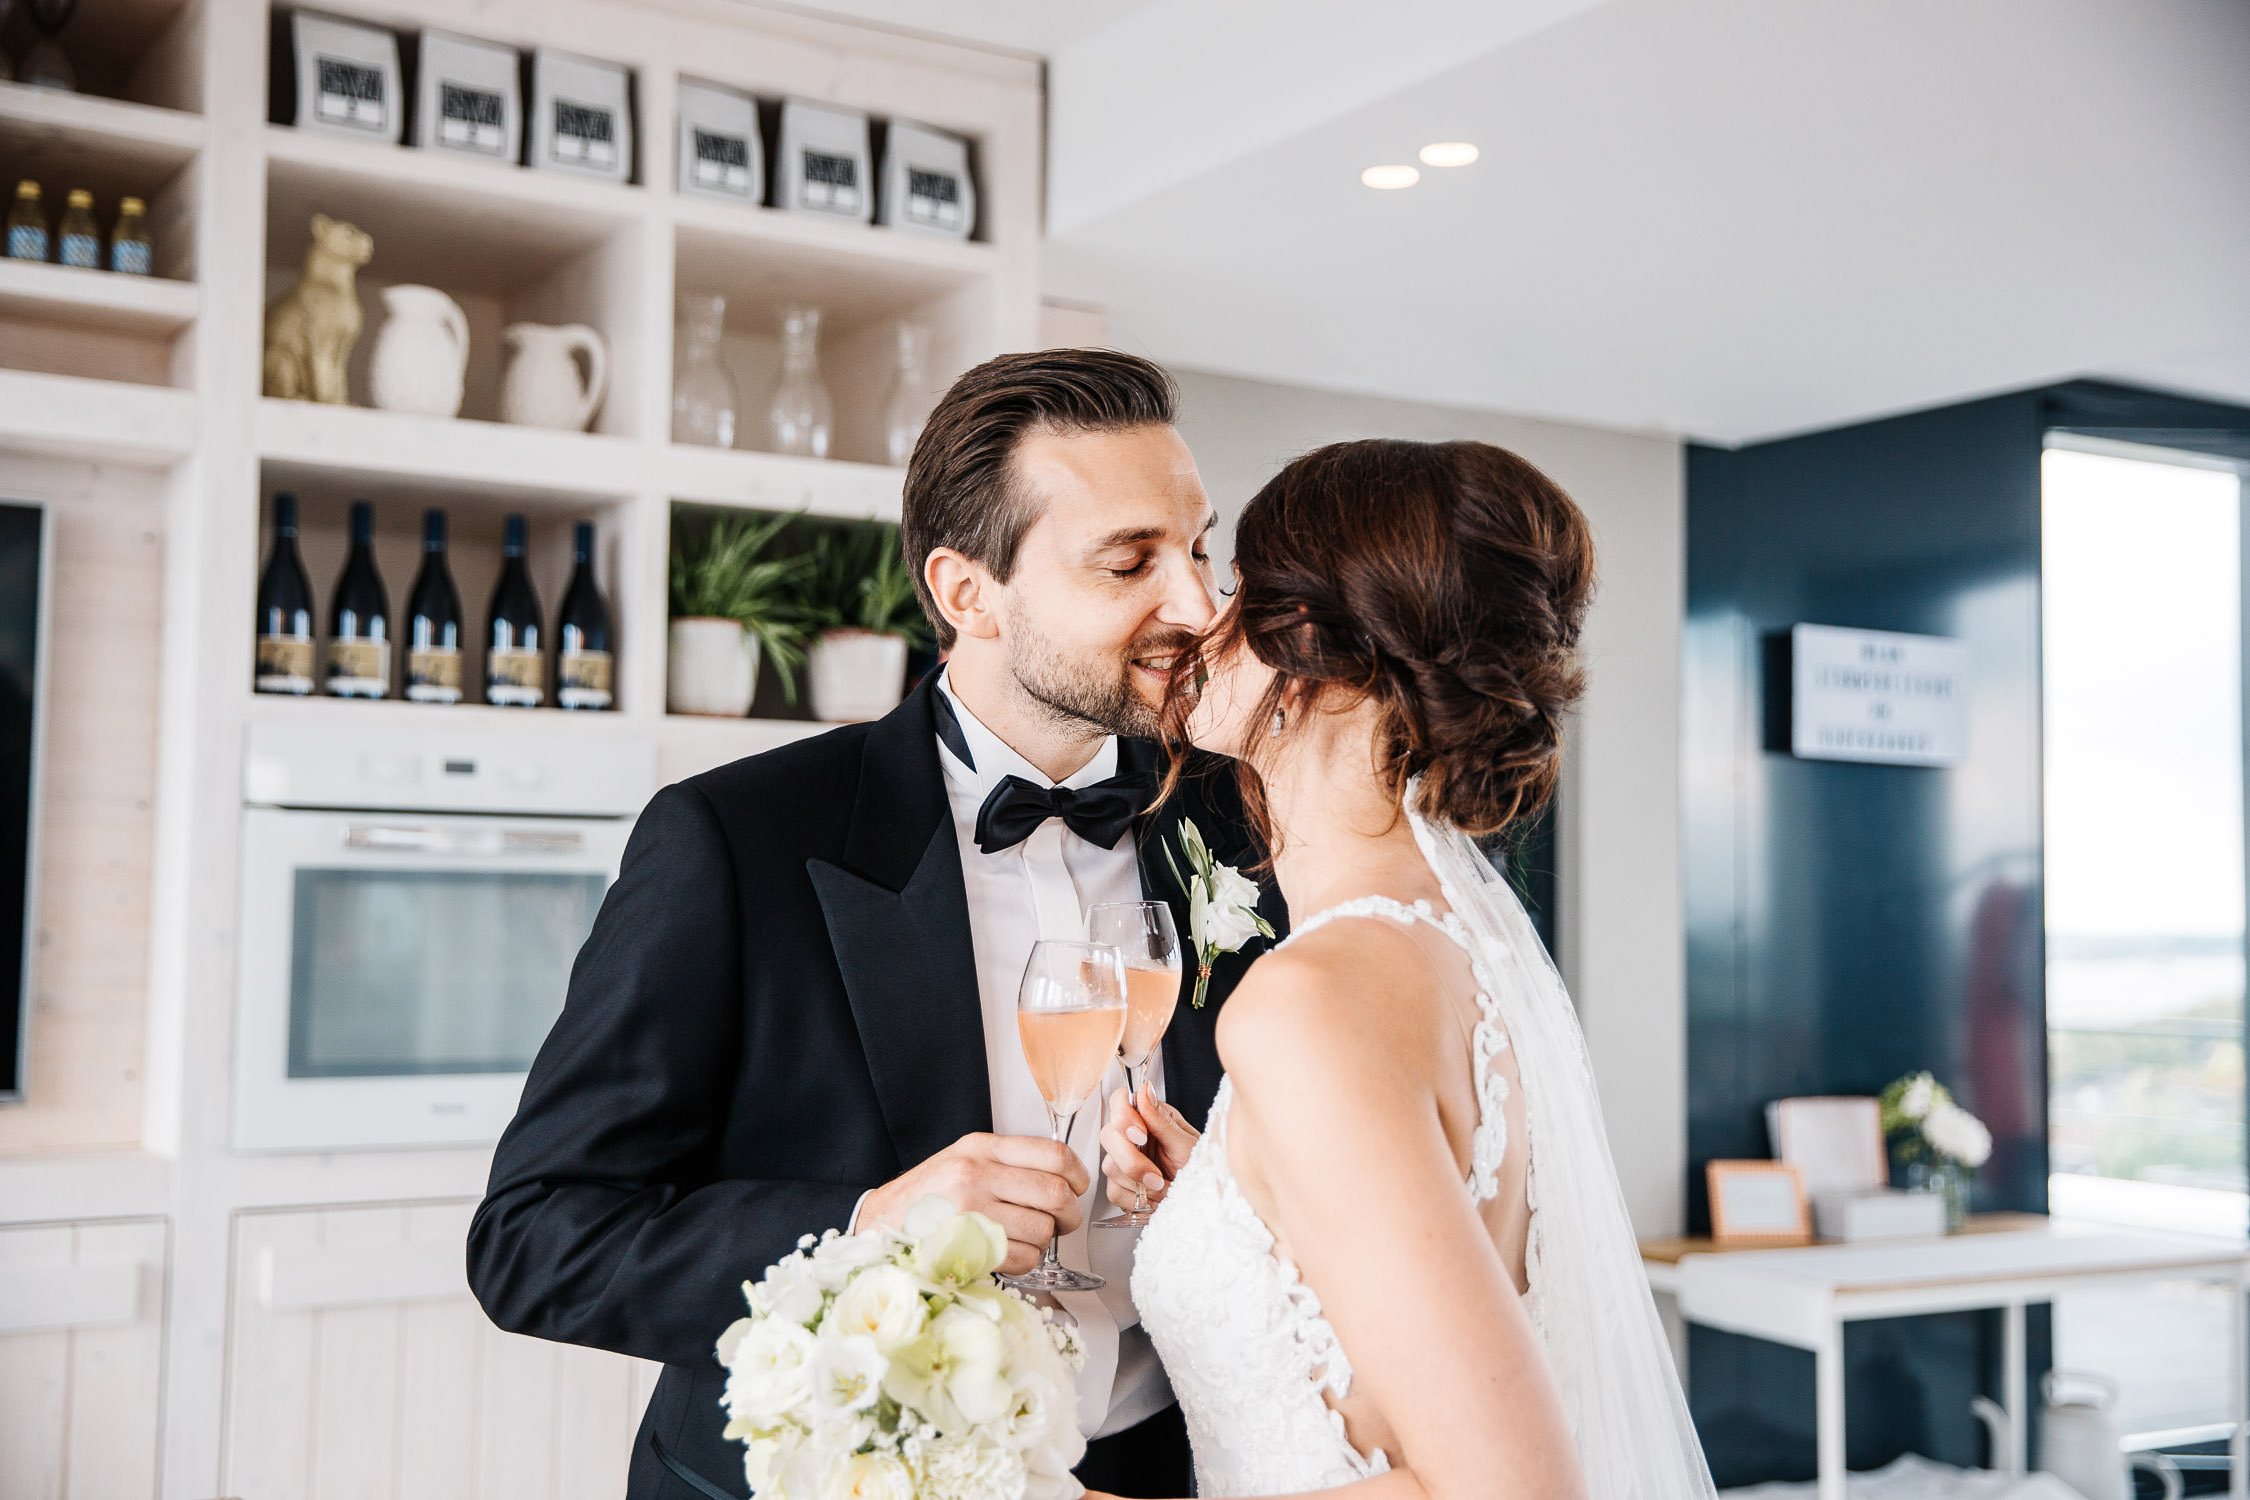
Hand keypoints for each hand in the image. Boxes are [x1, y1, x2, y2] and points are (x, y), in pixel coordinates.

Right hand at [857, 1133, 1090, 1275]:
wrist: (878, 1223)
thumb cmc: (926, 1194)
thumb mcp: (963, 1159)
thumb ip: (1007, 1162)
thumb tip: (1061, 1176)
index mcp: (982, 1149)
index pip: (1053, 1155)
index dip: (1078, 1175)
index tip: (1077, 1188)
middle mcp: (978, 1175)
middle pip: (1055, 1194)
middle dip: (1069, 1215)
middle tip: (1062, 1222)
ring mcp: (972, 1211)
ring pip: (1042, 1229)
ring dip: (1044, 1240)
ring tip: (1026, 1237)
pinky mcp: (968, 1246)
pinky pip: (1023, 1258)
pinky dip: (1026, 1261)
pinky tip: (1010, 1253)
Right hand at [1100, 1086, 1199, 1211]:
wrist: (1203, 1198)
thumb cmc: (1201, 1168)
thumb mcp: (1187, 1144)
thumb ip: (1162, 1120)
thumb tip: (1145, 1090)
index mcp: (1149, 1117)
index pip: (1120, 1100)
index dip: (1123, 1116)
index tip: (1141, 1135)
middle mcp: (1134, 1136)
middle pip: (1109, 1136)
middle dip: (1132, 1161)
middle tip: (1156, 1175)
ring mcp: (1125, 1160)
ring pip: (1110, 1166)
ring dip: (1138, 1183)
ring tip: (1164, 1187)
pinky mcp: (1122, 1185)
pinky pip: (1113, 1191)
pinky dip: (1135, 1198)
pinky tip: (1153, 1198)